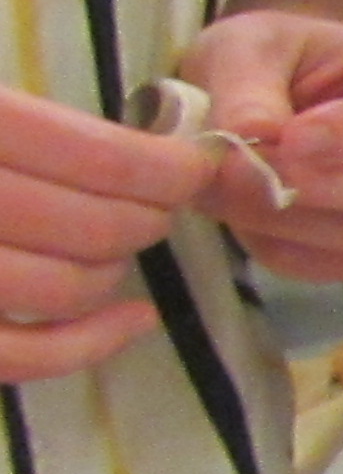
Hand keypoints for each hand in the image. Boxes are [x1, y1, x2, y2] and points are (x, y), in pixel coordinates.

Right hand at [0, 84, 214, 380]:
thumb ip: (16, 119)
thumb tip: (138, 144)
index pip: (89, 153)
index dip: (161, 165)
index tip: (194, 163)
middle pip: (88, 223)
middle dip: (147, 217)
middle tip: (162, 205)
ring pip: (62, 288)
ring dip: (114, 270)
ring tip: (124, 244)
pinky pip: (20, 354)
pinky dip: (90, 344)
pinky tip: (133, 318)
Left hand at [177, 11, 342, 282]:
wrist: (268, 95)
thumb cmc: (271, 59)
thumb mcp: (246, 48)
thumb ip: (248, 87)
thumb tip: (251, 134)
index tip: (292, 139)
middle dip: (319, 187)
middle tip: (240, 171)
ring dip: (280, 218)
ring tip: (217, 185)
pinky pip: (329, 266)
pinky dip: (275, 246)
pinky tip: (241, 210)